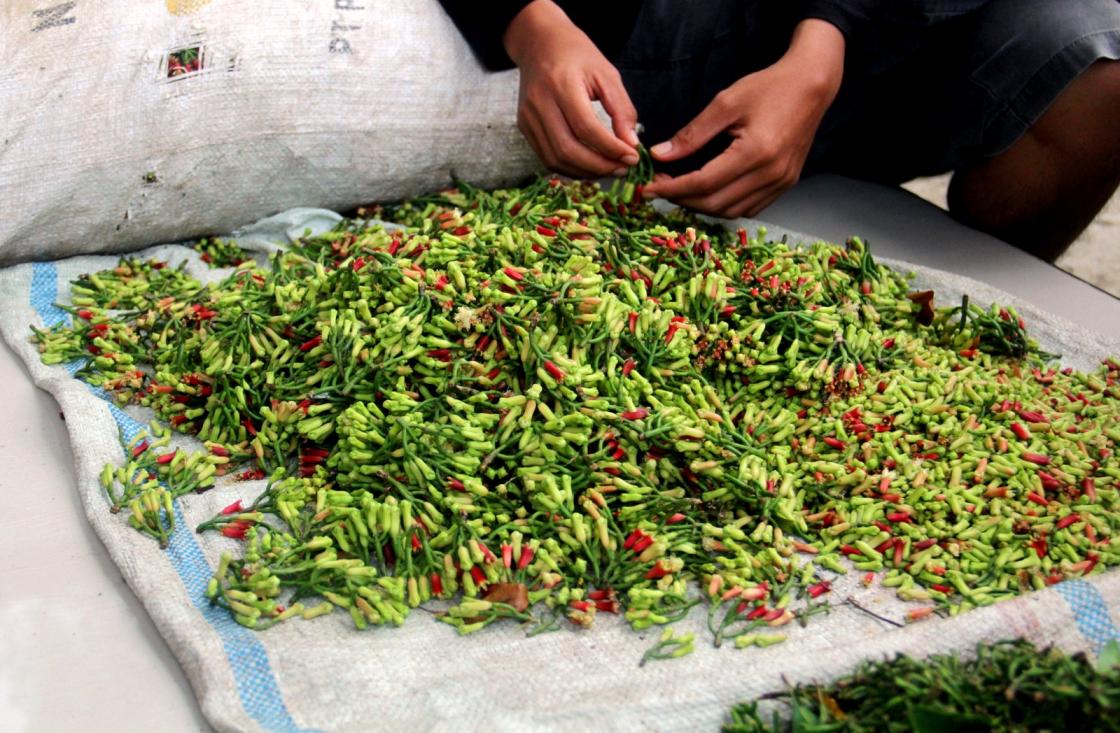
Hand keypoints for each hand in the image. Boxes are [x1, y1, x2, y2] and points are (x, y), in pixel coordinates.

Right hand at [503, 0, 639, 177]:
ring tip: (609, 169)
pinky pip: (547, 157)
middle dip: (599, 166)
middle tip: (623, 168)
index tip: (632, 157)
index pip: (586, 128)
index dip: (611, 148)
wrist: (539, 43)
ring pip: (556, 159)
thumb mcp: (606, 74)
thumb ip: (621, 109)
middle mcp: (539, 103)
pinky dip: (571, 168)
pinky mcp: (524, 127)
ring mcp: (528, 117)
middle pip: (568, 149)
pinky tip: (590, 166)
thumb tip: (631, 144)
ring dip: (585, 172)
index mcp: (561, 84)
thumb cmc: (577, 55)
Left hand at [642, 20, 845, 217]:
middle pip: (715, 203)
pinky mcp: (785, 183)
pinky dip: (725, 206)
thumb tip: (661, 155)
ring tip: (682, 189)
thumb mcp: (726, 103)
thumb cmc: (769, 87)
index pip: (703, 183)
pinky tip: (710, 192)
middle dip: (682, 200)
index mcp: (754, 153)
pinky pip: (749, 207)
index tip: (648, 188)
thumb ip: (692, 134)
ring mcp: (781, 182)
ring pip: (731, 211)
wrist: (811, 85)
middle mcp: (770, 174)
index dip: (672, 189)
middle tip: (662, 186)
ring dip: (702, 206)